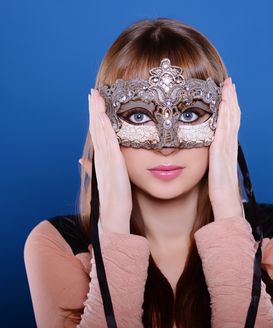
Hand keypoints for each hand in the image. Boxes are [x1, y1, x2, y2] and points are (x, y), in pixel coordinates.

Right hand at [88, 88, 131, 233]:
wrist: (113, 217)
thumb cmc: (114, 200)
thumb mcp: (108, 180)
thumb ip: (99, 167)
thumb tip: (83, 160)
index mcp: (102, 160)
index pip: (97, 134)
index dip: (95, 117)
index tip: (94, 102)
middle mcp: (102, 158)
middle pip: (96, 130)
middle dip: (94, 110)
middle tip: (92, 92)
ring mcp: (107, 162)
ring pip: (101, 133)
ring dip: (97, 114)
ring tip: (95, 97)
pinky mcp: (114, 167)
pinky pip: (110, 145)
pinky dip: (106, 130)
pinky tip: (104, 118)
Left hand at [208, 77, 243, 220]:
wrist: (226, 206)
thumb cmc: (220, 194)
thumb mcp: (216, 174)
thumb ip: (214, 163)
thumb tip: (209, 157)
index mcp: (227, 152)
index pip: (229, 125)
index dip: (229, 109)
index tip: (226, 94)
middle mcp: (229, 148)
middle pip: (233, 119)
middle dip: (231, 100)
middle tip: (229, 83)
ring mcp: (227, 150)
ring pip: (230, 122)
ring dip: (229, 103)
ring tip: (228, 86)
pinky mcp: (221, 155)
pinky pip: (224, 131)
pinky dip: (225, 117)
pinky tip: (223, 104)